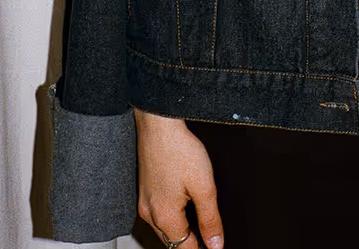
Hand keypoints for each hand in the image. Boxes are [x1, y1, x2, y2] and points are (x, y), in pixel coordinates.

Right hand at [134, 108, 223, 248]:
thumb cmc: (179, 148)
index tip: (213, 247)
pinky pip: (157, 214)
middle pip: (172, 242)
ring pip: (163, 230)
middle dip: (190, 244)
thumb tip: (216, 245)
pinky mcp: (143, 189)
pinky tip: (181, 210)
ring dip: (180, 232)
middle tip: (208, 240)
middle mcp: (150, 213)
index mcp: (164, 217)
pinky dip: (170, 219)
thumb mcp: (204, 186)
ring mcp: (144, 201)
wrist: (158, 123)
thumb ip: (210, 219)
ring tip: (197, 230)